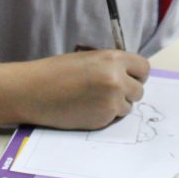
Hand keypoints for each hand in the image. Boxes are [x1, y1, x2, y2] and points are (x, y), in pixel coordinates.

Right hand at [19, 50, 150, 129]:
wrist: (34, 91)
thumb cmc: (56, 71)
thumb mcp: (88, 58)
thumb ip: (111, 66)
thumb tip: (128, 76)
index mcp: (113, 59)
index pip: (144, 68)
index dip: (136, 75)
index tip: (128, 79)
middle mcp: (117, 79)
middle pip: (139, 91)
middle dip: (127, 92)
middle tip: (108, 92)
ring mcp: (112, 101)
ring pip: (128, 107)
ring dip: (116, 106)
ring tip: (93, 100)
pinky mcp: (103, 119)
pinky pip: (114, 119)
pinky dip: (104, 116)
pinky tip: (86, 109)